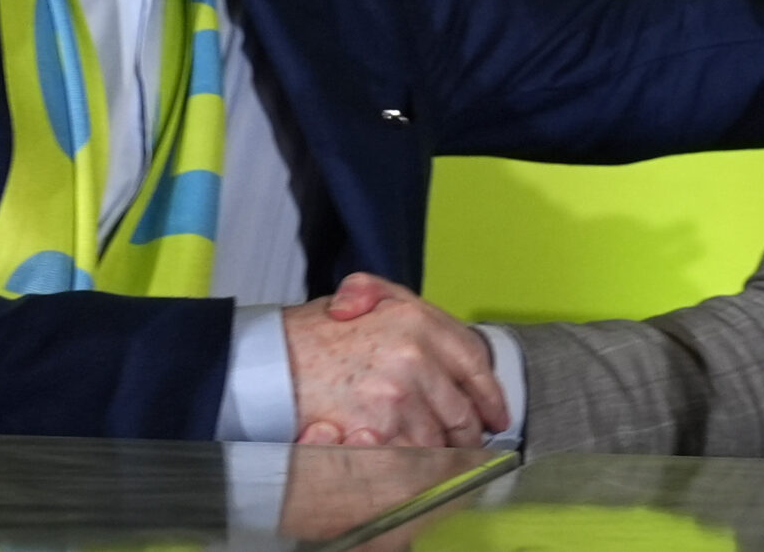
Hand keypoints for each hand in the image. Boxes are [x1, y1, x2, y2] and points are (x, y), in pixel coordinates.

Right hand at [283, 273, 506, 448]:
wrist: (268, 364)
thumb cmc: (309, 335)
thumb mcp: (359, 296)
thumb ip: (400, 303)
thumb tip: (434, 331)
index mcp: (417, 320)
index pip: (474, 361)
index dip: (489, 393)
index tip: (495, 412)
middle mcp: (415, 355)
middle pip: (460, 408)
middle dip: (466, 432)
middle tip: (468, 444)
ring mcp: (399, 394)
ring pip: (438, 438)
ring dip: (440, 453)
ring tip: (438, 460)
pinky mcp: (379, 427)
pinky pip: (412, 456)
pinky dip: (415, 466)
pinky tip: (411, 467)